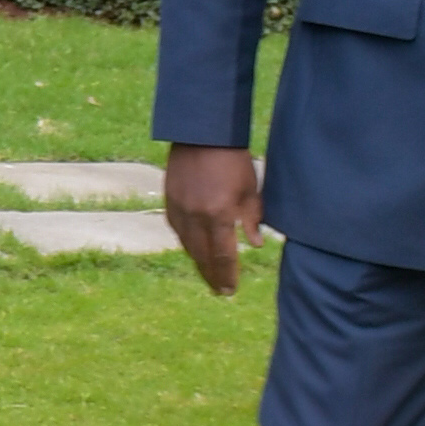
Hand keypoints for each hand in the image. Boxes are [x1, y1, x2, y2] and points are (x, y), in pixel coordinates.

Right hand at [164, 145, 263, 294]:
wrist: (202, 134)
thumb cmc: (233, 160)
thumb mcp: (250, 189)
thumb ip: (252, 218)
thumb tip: (255, 245)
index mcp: (218, 215)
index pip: (223, 256)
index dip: (227, 275)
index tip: (230, 290)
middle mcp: (196, 217)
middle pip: (203, 256)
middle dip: (212, 275)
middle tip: (220, 291)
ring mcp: (179, 210)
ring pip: (188, 246)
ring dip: (199, 262)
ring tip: (208, 274)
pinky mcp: (169, 202)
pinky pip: (178, 231)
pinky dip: (188, 244)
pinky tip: (195, 250)